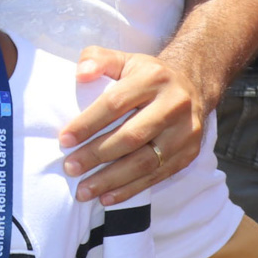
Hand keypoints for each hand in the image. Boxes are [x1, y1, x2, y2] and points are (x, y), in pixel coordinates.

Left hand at [61, 47, 203, 204]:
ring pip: (145, 162)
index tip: (64, 139)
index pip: (115, 103)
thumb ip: (98, 59)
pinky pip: (157, 176)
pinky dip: (130, 189)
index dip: (88, 123)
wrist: (193, 86)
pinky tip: (107, 198)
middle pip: (131, 136)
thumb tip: (81, 73)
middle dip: (96, 155)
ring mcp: (185, 133)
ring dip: (111, 180)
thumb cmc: (147, 75)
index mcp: (153, 79)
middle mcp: (174, 106)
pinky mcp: (189, 154)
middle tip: (70, 168)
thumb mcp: (124, 59)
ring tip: (83, 190)